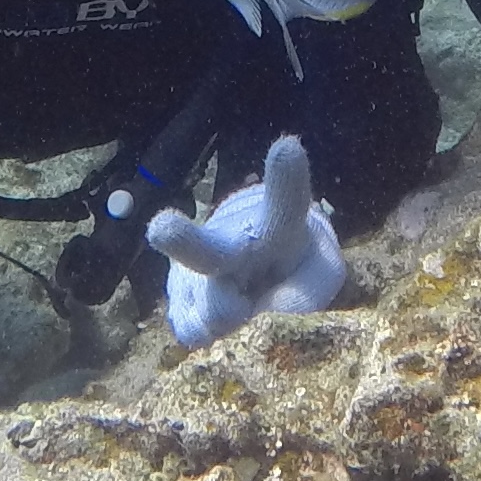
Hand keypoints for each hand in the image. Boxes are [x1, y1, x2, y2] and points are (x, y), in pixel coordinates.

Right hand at [148, 135, 345, 346]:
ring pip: (208, 313)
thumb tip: (261, 311)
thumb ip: (307, 292)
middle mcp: (227, 239)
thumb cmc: (293, 261)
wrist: (251, 260)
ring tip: (245, 304)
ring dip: (232, 322)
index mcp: (276, 225)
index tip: (287, 146)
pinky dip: (215, 334)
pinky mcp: (176, 296)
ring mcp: (193, 268)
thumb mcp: (319, 273)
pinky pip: (193, 330)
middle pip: (204, 248)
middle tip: (161, 228)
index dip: (286, 177)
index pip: (284, 202)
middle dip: (181, 240)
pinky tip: (224, 313)